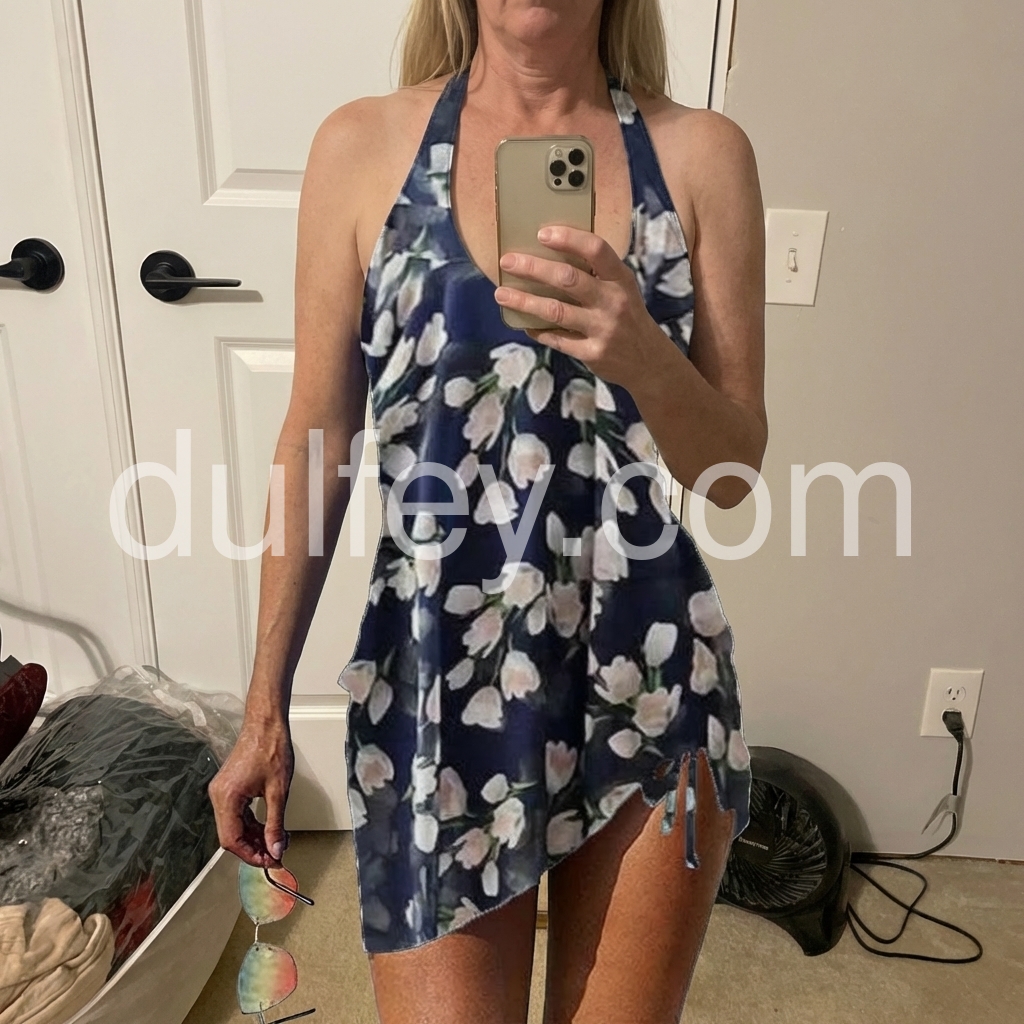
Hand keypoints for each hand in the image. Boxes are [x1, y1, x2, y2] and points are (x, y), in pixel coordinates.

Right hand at [208, 714, 293, 867]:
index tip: (269, 861)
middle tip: (275, 854)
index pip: (231, 840)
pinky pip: (235, 814)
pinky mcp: (228, 787)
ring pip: (233, 826)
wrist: (266, 724)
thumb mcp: (278, 791)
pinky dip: (250, 824)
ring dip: (252, 837)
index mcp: (227, 797)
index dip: (250, 855)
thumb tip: (276, 848)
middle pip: (230, 836)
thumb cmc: (271, 748)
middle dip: (253, 848)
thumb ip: (276, 824)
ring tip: (274, 842)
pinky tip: (266, 828)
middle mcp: (218, 796)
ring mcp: (221, 791)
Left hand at [493, 225, 662, 388]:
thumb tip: (551, 254)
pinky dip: (537, 330)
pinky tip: (523, 323)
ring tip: (501, 294)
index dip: (569, 239)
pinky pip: (557, 339)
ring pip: (556, 311)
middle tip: (507, 262)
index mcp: (620, 279)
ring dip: (525, 301)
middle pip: (568, 279)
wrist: (648, 359)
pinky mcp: (592, 353)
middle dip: (533, 268)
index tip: (542, 233)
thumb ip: (596, 273)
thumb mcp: (622, 288)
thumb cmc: (627, 315)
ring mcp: (602, 329)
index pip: (596, 250)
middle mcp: (612, 301)